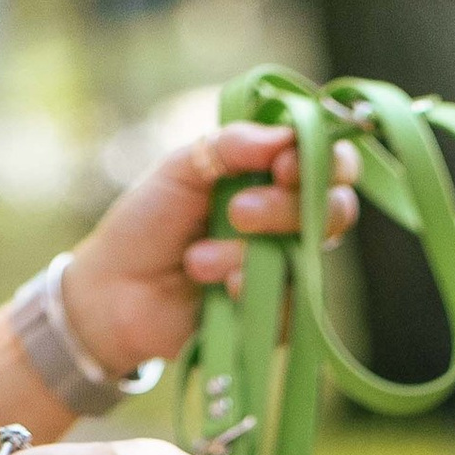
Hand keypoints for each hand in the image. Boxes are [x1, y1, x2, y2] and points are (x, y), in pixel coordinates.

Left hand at [58, 122, 361, 384]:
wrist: (117, 291)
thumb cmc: (148, 222)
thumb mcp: (181, 169)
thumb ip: (231, 147)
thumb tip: (285, 137)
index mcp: (272, 176)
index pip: (328, 160)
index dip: (319, 159)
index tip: (281, 166)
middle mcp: (289, 221)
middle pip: (337, 208)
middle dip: (288, 208)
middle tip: (237, 213)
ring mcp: (288, 269)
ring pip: (310, 256)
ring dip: (253, 254)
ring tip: (197, 260)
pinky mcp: (279, 317)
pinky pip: (292, 305)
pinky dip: (252, 292)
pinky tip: (219, 291)